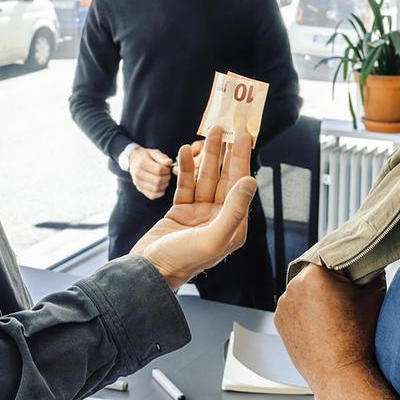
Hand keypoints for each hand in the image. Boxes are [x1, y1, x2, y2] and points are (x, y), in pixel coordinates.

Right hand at [128, 147, 172, 198]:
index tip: (168, 167)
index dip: (167, 169)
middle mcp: (138, 174)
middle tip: (167, 173)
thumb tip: (169, 162)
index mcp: (142, 163)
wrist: (132, 160)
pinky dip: (160, 192)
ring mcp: (138, 183)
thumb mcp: (153, 152)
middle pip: (158, 180)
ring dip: (164, 185)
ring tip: (164, 178)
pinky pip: (152, 195)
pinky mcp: (140, 189)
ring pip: (156, 189)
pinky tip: (161, 185)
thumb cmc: (145, 156)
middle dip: (167, 177)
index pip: (159, 170)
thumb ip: (162, 157)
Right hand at [131, 127, 257, 290]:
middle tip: (227, 127)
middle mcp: (219, 219)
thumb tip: (251, 181)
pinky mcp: (180, 212)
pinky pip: (186, 185)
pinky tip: (185, 151)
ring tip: (209, 132)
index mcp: (233, 227)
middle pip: (225, 178)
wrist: (148, 272)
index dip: (243, 159)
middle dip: (226, 153)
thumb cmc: (183, 260)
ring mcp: (199, 215)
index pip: (240, 185)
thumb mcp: (212, 237)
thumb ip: (234, 209)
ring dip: (207, 156)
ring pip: (206, 179)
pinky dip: (187, 168)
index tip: (245, 136)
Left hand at [274, 264, 386, 392]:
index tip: (351, 274)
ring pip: (302, 290)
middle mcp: (294, 284)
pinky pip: (293, 307)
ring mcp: (284, 303)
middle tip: (343, 298)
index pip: (329, 255)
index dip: (343, 265)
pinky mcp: (279, 319)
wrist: (340, 374)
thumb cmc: (357, 338)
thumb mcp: (373, 296)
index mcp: (316, 273)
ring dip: (314, 296)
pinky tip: (319, 324)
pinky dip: (303, 311)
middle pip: (314, 273)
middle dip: (327, 282)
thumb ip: (372, 271)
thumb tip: (369, 262)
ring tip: (331, 315)